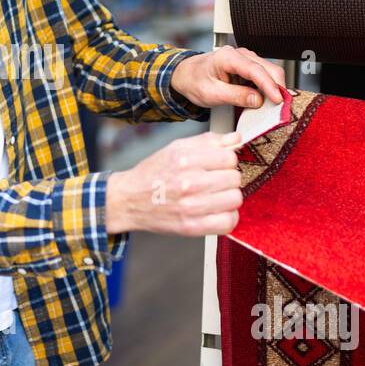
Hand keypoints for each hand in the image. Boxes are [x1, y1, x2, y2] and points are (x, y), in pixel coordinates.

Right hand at [105, 131, 241, 236]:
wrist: (128, 200)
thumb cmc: (153, 174)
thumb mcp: (176, 148)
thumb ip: (208, 141)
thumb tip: (235, 138)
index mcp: (185, 159)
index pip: (230, 157)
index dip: (226, 161)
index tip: (218, 165)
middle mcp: (188, 182)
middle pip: (234, 178)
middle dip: (227, 178)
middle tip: (215, 181)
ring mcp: (191, 206)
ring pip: (235, 199)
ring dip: (228, 197)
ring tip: (215, 196)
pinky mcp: (191, 227)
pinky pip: (228, 222)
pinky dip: (227, 218)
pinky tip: (217, 211)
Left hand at [171, 46, 285, 110]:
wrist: (186, 75)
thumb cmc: (195, 81)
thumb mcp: (211, 93)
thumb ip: (235, 96)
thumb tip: (257, 100)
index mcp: (228, 57)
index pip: (255, 70)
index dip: (269, 85)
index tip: (277, 99)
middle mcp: (240, 54)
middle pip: (268, 68)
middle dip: (277, 87)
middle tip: (281, 106)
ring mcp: (245, 59)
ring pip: (269, 71)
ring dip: (274, 87)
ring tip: (274, 104)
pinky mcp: (248, 66)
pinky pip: (264, 75)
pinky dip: (268, 86)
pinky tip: (267, 98)